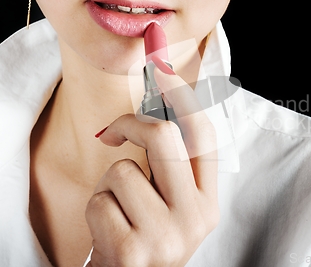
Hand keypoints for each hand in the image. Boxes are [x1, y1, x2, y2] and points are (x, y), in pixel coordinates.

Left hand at [85, 63, 218, 265]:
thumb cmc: (146, 239)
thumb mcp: (169, 206)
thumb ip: (168, 166)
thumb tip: (151, 111)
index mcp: (208, 202)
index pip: (203, 137)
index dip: (183, 98)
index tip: (162, 69)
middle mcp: (195, 217)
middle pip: (165, 138)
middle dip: (129, 125)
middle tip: (111, 134)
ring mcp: (166, 235)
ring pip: (123, 170)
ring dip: (109, 185)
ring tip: (118, 211)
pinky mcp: (132, 251)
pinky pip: (101, 200)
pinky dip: (96, 210)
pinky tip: (108, 233)